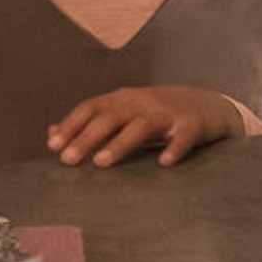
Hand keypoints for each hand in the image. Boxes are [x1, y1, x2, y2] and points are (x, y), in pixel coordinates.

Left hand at [47, 85, 243, 166]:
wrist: (210, 106)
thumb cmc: (159, 114)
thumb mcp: (124, 113)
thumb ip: (89, 124)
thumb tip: (51, 133)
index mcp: (123, 99)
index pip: (92, 107)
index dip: (72, 125)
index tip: (54, 146)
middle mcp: (143, 102)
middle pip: (112, 116)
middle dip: (87, 136)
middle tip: (69, 159)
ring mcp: (169, 112)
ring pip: (142, 125)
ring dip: (121, 142)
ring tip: (102, 162)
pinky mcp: (194, 124)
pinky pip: (184, 136)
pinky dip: (174, 148)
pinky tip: (164, 162)